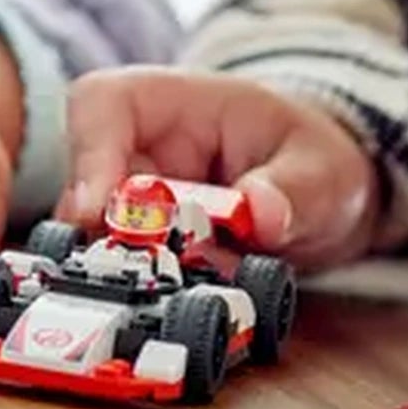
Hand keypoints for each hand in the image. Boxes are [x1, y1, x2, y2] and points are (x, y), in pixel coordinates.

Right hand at [61, 66, 382, 276]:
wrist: (320, 193)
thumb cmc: (314, 158)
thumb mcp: (323, 171)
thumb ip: (296, 190)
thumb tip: (261, 213)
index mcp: (170, 101)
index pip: (101, 104)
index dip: (89, 156)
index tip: (97, 212)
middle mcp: (136, 150)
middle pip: (84, 186)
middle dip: (108, 237)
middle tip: (154, 274)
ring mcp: (133, 203)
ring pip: (95, 240)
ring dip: (132, 274)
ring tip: (188, 292)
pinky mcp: (142, 249)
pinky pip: (125, 274)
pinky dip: (149, 296)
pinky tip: (188, 307)